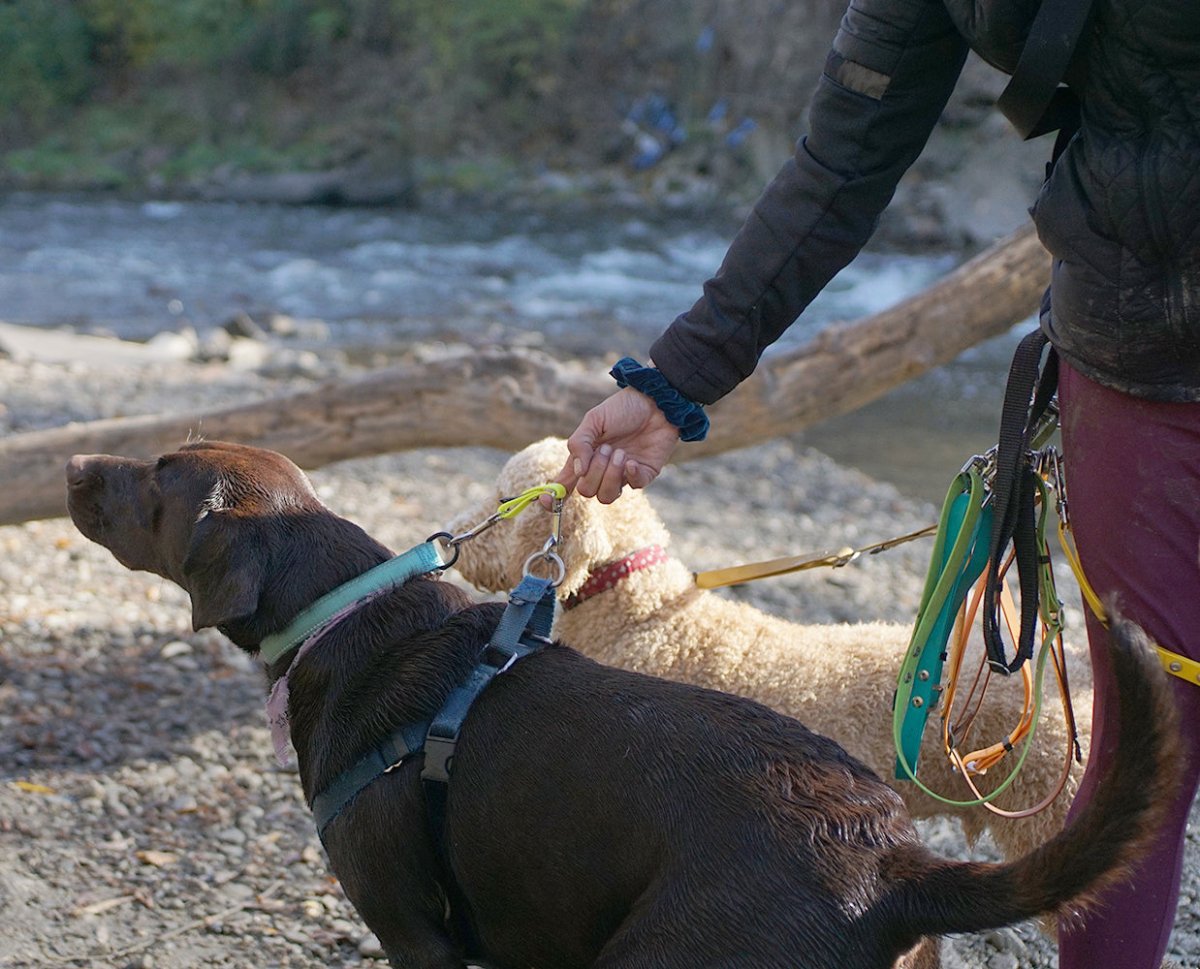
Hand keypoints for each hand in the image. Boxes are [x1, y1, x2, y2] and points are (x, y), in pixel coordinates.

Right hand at [553, 387, 680, 503]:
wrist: (657, 400)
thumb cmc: (623, 407)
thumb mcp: (595, 419)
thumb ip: (579, 443)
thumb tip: (578, 472)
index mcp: (585, 457)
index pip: (565, 483)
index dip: (553, 496)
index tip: (544, 501)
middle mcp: (602, 469)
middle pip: (586, 491)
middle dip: (594, 472)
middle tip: (606, 448)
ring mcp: (622, 474)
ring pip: (607, 496)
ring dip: (611, 475)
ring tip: (620, 452)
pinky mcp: (644, 474)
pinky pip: (633, 487)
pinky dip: (630, 474)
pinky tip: (632, 460)